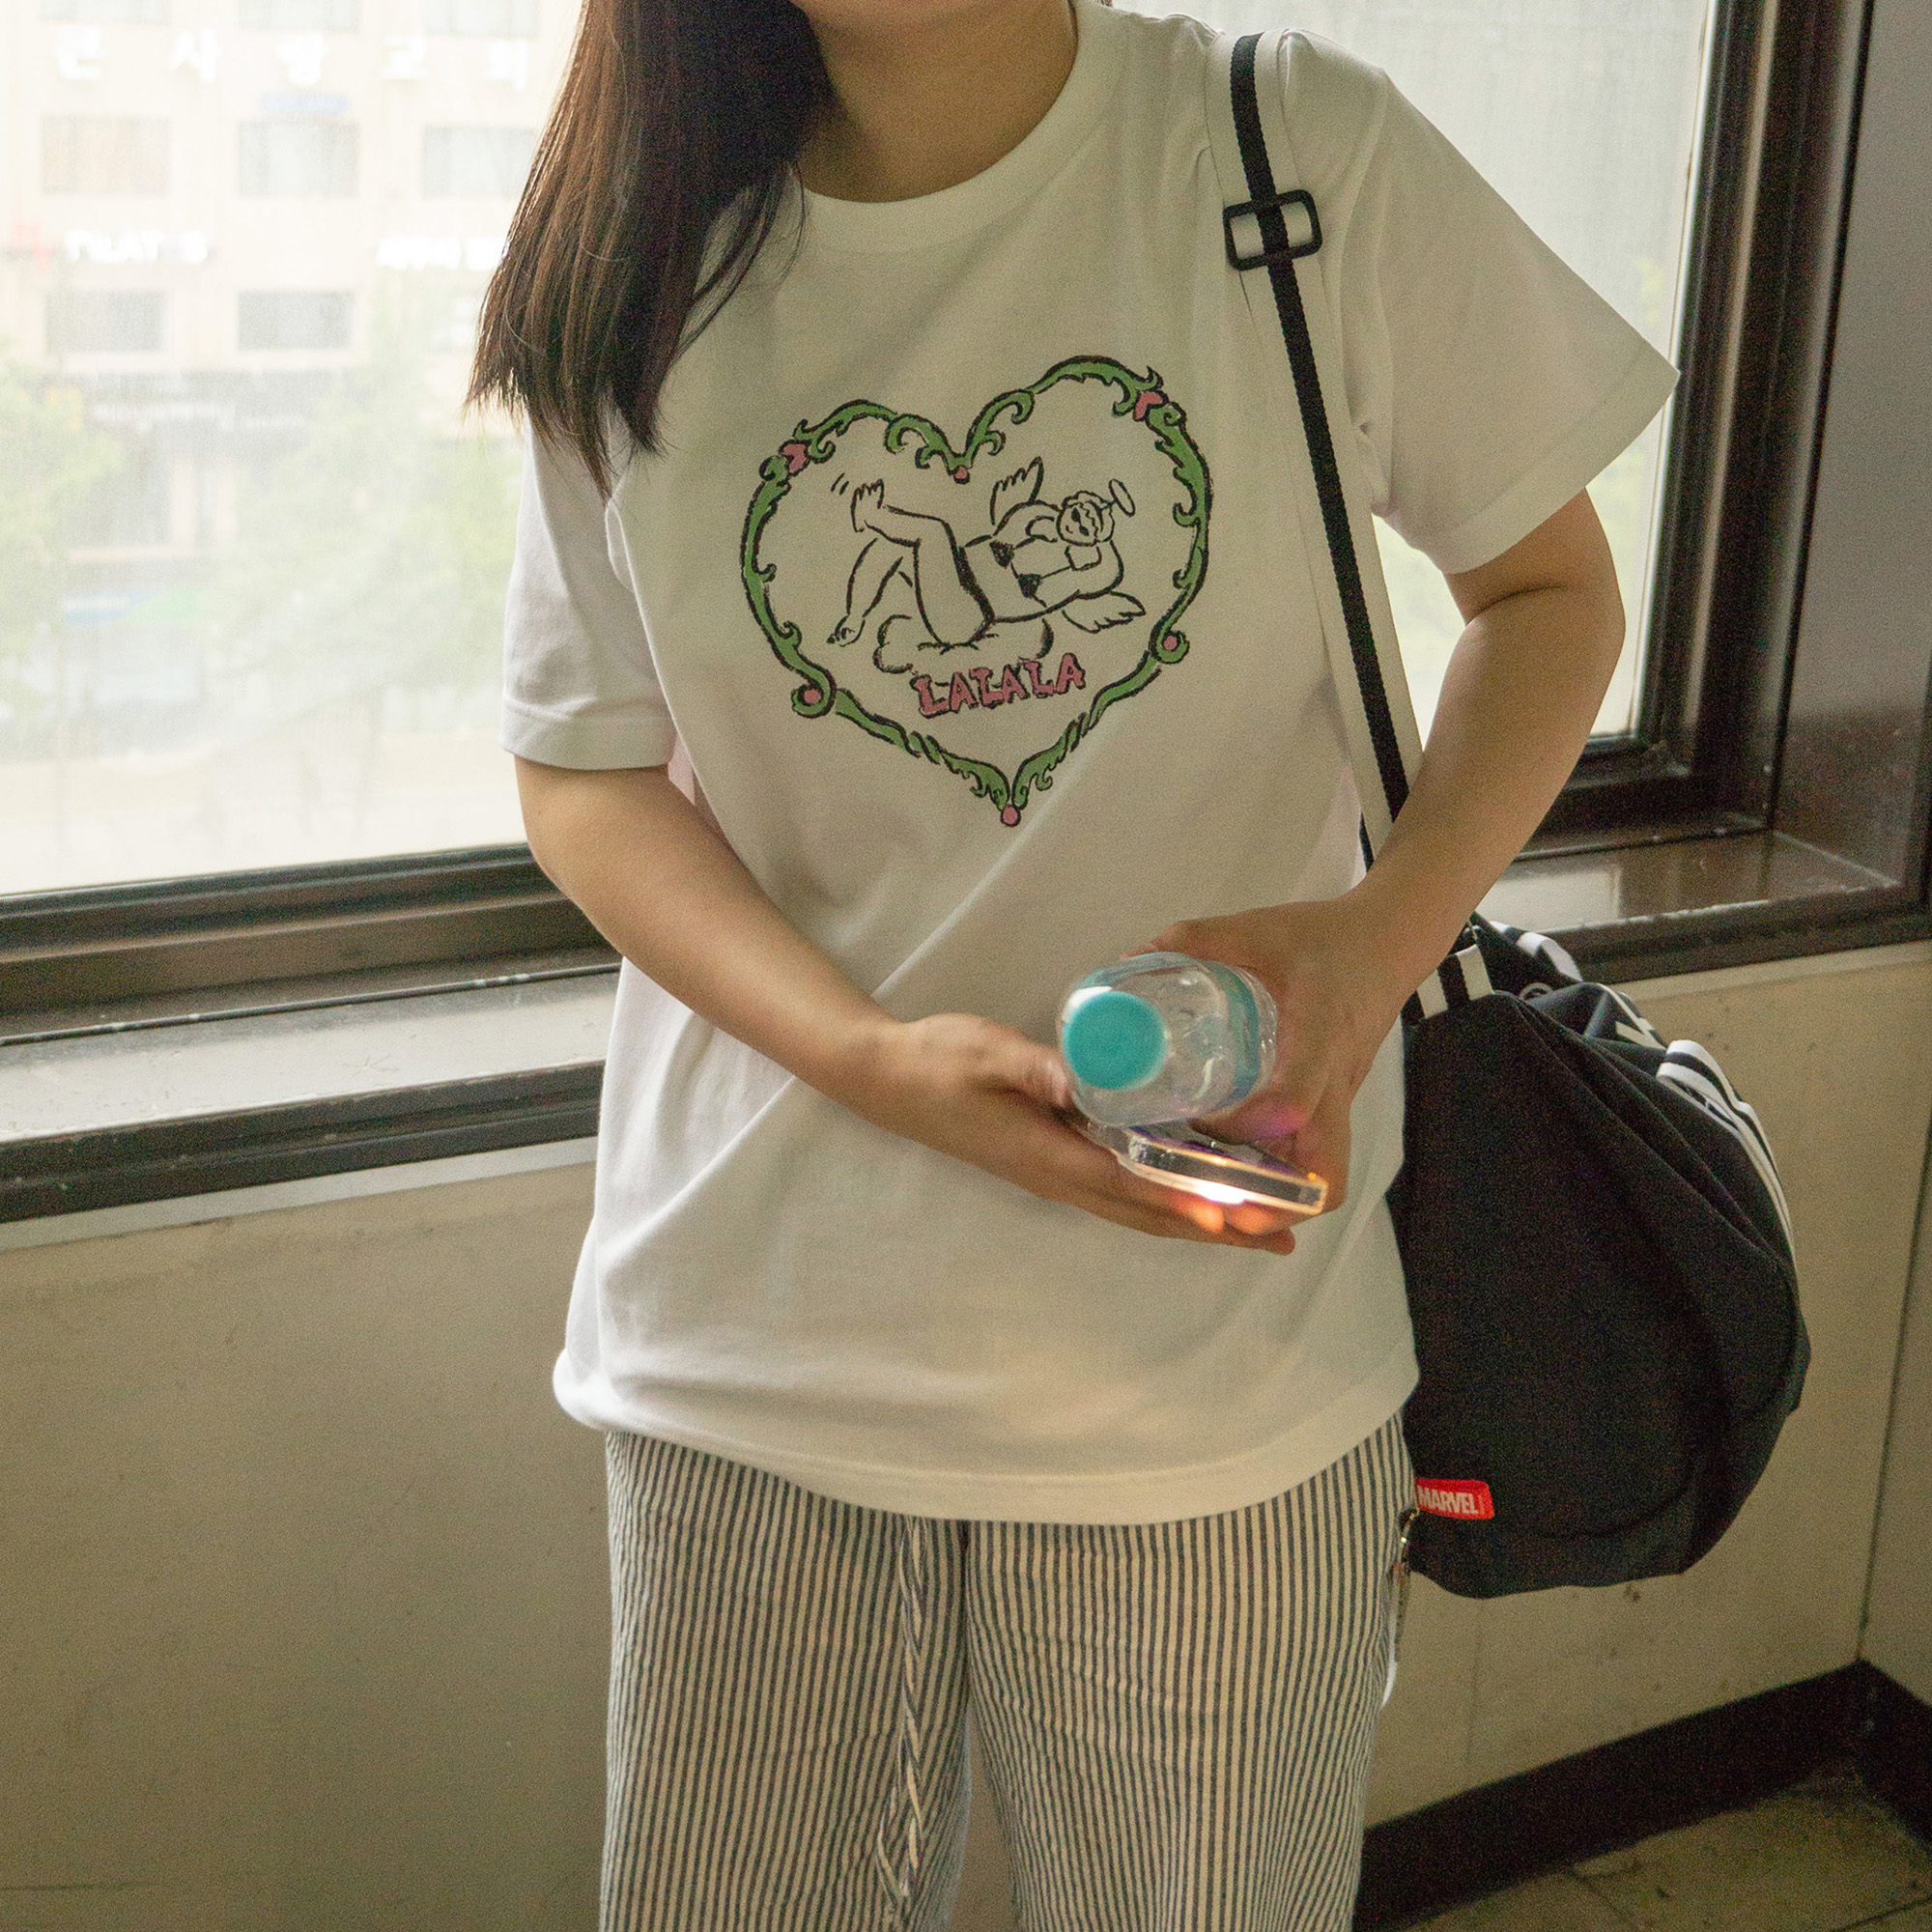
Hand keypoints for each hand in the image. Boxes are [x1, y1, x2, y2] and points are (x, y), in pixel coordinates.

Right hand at [838, 1012, 1305, 1251]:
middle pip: (1148, 1215)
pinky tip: (1199, 1195)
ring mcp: (1058, 1175)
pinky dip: (1170, 1203)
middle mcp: (1059, 1177)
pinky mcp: (1057, 1162)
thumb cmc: (939, 1059)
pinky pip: (1125, 1194)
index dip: (1186, 1204)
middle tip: (1282, 1233)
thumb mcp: (989, 1053)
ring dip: (1200, 1223)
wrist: (891, 1080)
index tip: (1239, 1216)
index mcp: (1047, 1154)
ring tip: (1261, 1229)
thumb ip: (1040, 1069)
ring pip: (1140, 1212)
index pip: (1130, 1187)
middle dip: (1216, 1228)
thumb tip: (1089, 1084)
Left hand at [1133, 895, 1416, 1215]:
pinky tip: (1235, 1164)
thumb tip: (1129, 957)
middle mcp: (1333, 1082)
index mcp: (1317, 1037)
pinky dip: (1283, 1176)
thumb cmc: (1325, 936)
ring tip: (1217, 1196)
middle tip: (1213, 1206)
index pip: (1291, 1103)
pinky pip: (1317, 1157)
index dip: (1244, 1127)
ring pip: (1325, 1176)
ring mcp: (1340, 1099)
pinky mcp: (1336, 1104)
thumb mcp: (1259, 929)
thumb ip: (1197, 940)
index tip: (1201, 1122)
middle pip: (1323, 1174)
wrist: (1389, 943)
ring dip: (1277, 1201)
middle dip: (1272, 1206)